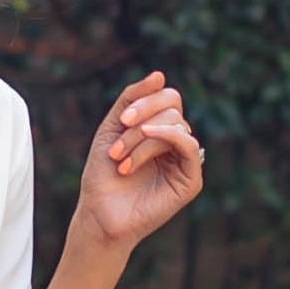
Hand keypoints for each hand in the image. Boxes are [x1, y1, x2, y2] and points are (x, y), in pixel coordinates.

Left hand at [75, 69, 204, 250]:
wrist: (98, 214)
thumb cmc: (102, 175)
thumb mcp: (113, 127)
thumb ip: (133, 98)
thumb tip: (160, 74)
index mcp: (160, 130)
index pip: (168, 98)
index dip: (146, 101)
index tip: (121, 120)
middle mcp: (175, 144)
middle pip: (172, 108)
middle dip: (140, 123)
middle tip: (116, 147)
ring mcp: (184, 162)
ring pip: (177, 125)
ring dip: (143, 138)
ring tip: (121, 160)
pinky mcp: (190, 181)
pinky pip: (190, 146)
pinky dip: (169, 137)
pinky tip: (147, 144)